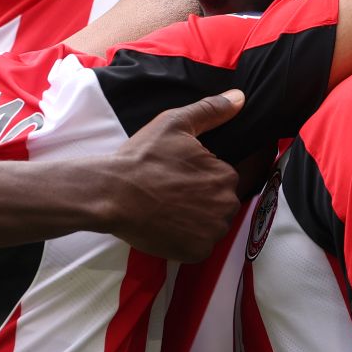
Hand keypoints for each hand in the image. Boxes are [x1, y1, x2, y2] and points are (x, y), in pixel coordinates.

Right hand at [101, 90, 242, 261]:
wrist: (112, 194)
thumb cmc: (142, 158)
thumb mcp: (174, 123)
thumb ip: (211, 110)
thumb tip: (240, 98)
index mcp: (226, 174)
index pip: (226, 176)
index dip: (205, 175)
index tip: (182, 176)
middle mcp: (226, 205)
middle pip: (221, 202)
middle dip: (203, 197)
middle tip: (172, 191)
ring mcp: (212, 232)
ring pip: (212, 224)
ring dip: (197, 219)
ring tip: (168, 208)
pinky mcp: (197, 252)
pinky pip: (200, 245)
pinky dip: (187, 239)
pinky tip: (167, 225)